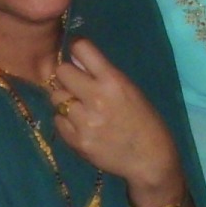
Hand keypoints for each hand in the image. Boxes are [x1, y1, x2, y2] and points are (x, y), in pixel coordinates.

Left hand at [50, 39, 180, 194]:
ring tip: (79, 107)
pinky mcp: (77, 141)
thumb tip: (75, 59)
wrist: (149, 158)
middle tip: (76, 86)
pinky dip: (65, 120)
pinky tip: (79, 124)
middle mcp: (96, 98)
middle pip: (61, 71)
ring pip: (55, 97)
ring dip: (64, 99)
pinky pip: (58, 120)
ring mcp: (84, 121)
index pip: (81, 48)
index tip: (77, 55)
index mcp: (113, 80)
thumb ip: (101, 74)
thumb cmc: (143, 120)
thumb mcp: (129, 89)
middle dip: (67, 76)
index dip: (76, 48)